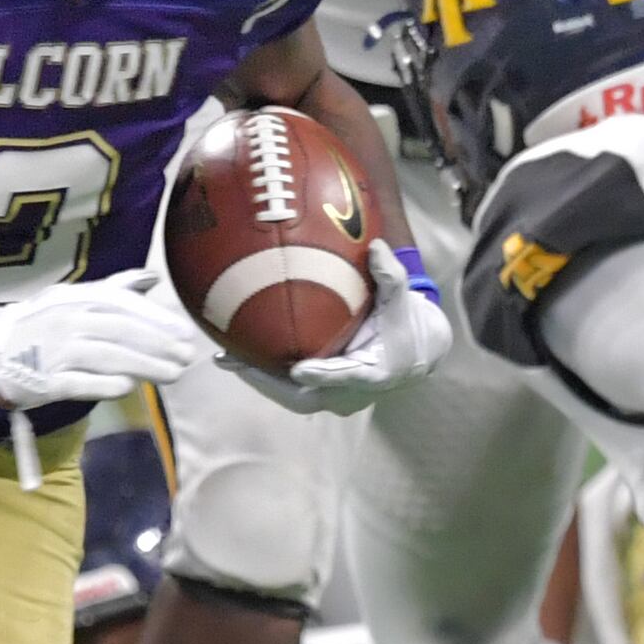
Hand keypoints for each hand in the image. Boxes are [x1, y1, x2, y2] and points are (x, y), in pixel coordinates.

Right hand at [0, 273, 204, 408]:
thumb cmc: (40, 325)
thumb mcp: (72, 298)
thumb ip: (113, 289)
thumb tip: (151, 279)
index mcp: (75, 298)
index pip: (121, 304)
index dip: (155, 318)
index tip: (183, 332)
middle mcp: (66, 321)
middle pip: (120, 331)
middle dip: (157, 344)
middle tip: (185, 357)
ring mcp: (56, 352)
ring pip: (107, 357)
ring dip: (144, 366)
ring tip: (172, 374)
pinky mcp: (47, 382)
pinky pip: (81, 383)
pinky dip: (106, 385)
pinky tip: (129, 387)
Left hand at [232, 243, 451, 417]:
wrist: (416, 354)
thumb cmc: (406, 323)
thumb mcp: (403, 299)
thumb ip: (390, 274)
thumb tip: (376, 245)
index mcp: (375, 372)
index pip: (347, 377)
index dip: (324, 376)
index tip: (299, 370)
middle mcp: (353, 393)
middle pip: (306, 398)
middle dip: (270, 383)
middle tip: (238, 363)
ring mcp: (337, 398)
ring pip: (293, 398)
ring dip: (260, 381)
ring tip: (227, 359)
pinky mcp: (326, 395)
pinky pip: (291, 391)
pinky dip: (266, 377)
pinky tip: (236, 357)